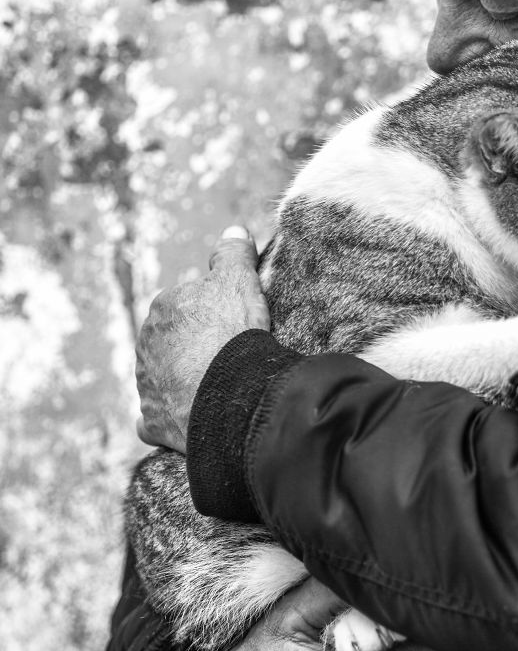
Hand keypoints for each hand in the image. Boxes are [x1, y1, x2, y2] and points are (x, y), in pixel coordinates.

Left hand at [136, 226, 269, 451]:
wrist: (231, 393)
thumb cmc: (233, 333)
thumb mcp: (239, 280)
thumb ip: (233, 253)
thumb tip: (234, 230)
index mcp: (163, 307)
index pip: (186, 305)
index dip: (211, 314)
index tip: (231, 325)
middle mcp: (146, 345)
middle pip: (170, 342)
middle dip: (190, 347)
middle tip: (225, 355)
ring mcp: (146, 384)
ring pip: (161, 377)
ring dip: (179, 380)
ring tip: (213, 387)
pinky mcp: (152, 419)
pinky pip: (153, 419)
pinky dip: (163, 418)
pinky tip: (181, 418)